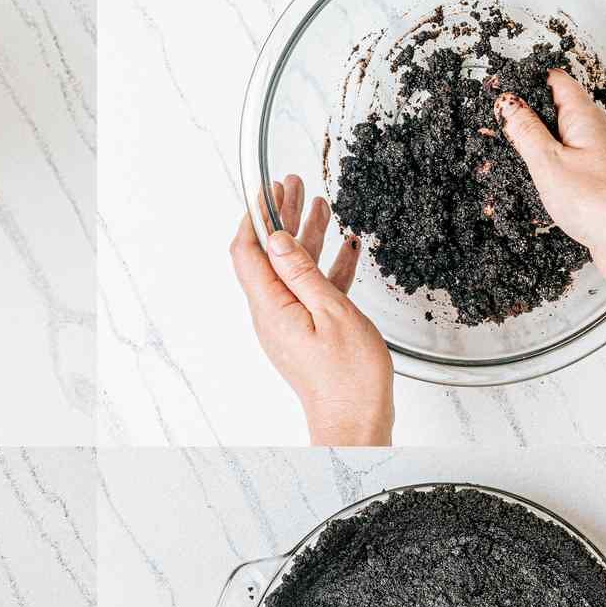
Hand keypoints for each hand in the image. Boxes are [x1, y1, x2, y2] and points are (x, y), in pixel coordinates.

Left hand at [230, 175, 392, 444]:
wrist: (357, 422)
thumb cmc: (348, 378)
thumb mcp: (331, 312)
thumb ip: (302, 273)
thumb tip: (278, 239)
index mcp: (272, 308)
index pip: (248, 253)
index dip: (255, 217)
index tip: (267, 189)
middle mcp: (274, 315)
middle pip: (271, 256)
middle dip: (281, 217)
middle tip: (294, 184)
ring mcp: (291, 324)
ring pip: (294, 270)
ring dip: (307, 237)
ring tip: (320, 203)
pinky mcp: (310, 333)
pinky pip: (314, 291)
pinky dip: (326, 267)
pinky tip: (345, 249)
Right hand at [495, 69, 605, 295]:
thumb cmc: (605, 203)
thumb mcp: (550, 163)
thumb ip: (526, 131)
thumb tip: (508, 102)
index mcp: (585, 117)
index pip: (554, 81)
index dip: (525, 81)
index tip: (499, 88)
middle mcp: (596, 134)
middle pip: (555, 112)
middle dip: (523, 119)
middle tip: (493, 128)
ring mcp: (599, 161)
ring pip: (559, 145)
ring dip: (530, 152)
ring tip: (501, 164)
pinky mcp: (599, 187)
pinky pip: (566, 172)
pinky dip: (544, 177)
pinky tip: (530, 192)